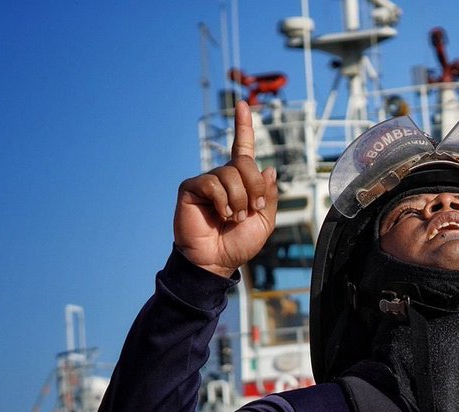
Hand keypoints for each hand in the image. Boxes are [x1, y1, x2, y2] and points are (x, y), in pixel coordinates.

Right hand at [174, 100, 278, 277]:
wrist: (217, 260)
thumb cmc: (238, 242)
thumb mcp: (265, 220)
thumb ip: (269, 195)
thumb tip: (269, 168)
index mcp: (241, 181)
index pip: (243, 148)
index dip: (244, 126)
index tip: (243, 104)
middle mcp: (223, 176)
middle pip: (245, 163)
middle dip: (255, 189)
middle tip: (252, 211)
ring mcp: (206, 181)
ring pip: (230, 175)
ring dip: (239, 200)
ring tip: (233, 218)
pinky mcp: (190, 188)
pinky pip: (212, 183)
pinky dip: (222, 201)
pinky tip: (220, 215)